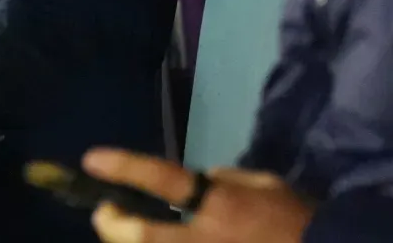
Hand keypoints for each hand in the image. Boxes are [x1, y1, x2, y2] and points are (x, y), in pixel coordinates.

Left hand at [83, 148, 313, 242]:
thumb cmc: (300, 219)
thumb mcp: (266, 185)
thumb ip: (227, 180)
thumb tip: (200, 179)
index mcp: (222, 205)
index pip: (164, 179)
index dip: (125, 167)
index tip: (92, 159)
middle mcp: (207, 239)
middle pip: (143, 237)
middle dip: (114, 225)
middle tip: (103, 213)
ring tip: (121, 231)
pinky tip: (148, 242)